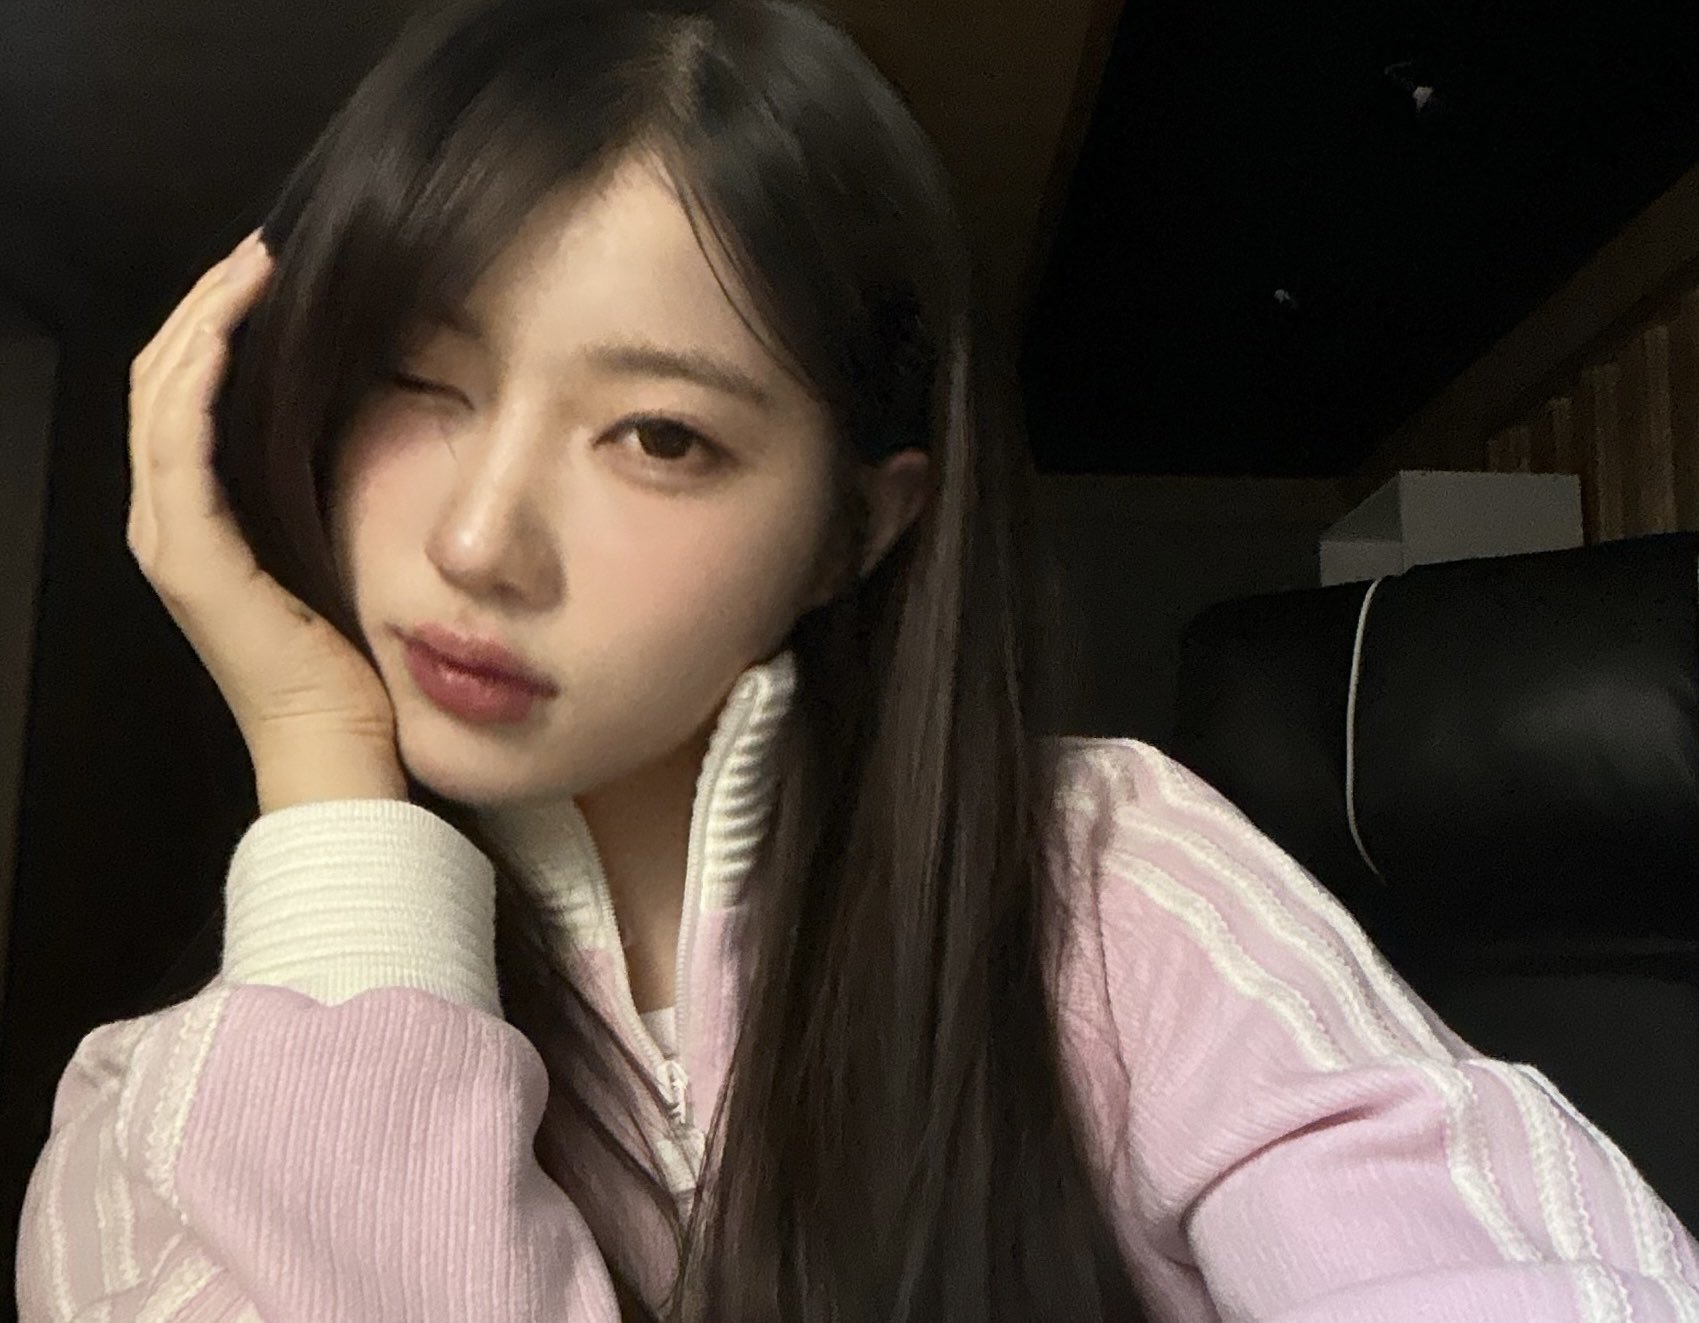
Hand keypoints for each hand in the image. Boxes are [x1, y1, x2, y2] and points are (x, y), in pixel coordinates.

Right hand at [127, 230, 403, 801]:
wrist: (337, 744)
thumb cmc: (348, 659)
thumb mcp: (333, 547)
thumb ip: (318, 487)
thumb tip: (358, 413)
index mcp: (199, 517)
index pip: (185, 393)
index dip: (216, 323)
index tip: (270, 270)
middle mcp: (167, 519)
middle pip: (162, 379)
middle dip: (209, 304)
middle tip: (261, 249)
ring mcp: (170, 538)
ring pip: (162, 397)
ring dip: (204, 321)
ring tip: (252, 265)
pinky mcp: (190, 559)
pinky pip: (178, 447)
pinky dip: (197, 379)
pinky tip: (228, 329)